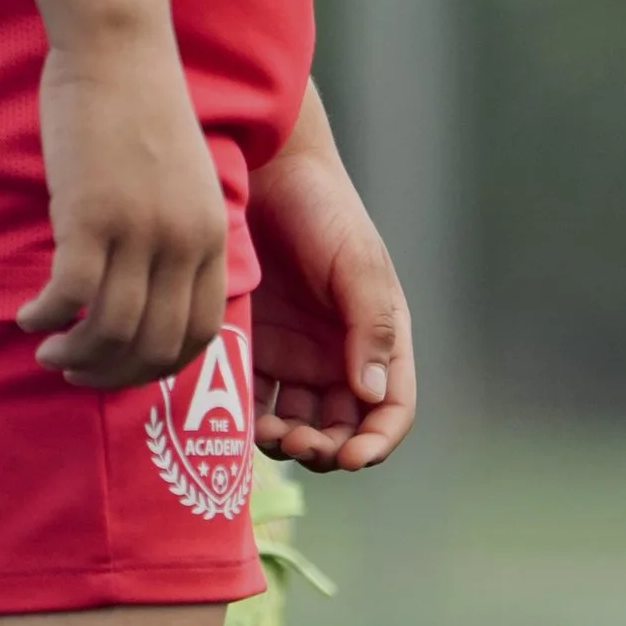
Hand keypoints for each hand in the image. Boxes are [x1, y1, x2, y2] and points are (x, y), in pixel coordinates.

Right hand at [17, 41, 229, 388]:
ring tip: (48, 349)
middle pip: (155, 344)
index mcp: (210, 233)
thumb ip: (175, 230)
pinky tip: (27, 315)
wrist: (118, 44)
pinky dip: (46, 316)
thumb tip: (146, 283)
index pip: (200, 333)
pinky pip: (69, 294)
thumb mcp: (182, 177)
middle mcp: (181, 241)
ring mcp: (137, 230)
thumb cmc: (140, 103)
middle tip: (77, 370)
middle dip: (114, 373)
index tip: (125, 366)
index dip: (159, 364)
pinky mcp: (90, 215)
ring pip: (111, 330)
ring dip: (76, 354)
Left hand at [246, 98, 413, 471]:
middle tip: (298, 443)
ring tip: (267, 433)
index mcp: (378, 338)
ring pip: (297, 423)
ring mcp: (294, 353)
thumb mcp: (356, 262)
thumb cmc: (320, 208)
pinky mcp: (251, 344)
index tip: (351, 457)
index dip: (376, 441)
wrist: (260, 168)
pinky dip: (248, 419)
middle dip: (326, 448)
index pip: (390, 408)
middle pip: (341, 427)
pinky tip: (235, 418)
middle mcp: (339, 354)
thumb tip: (372, 394)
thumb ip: (371, 326)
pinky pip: (253, 398)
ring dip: (288, 441)